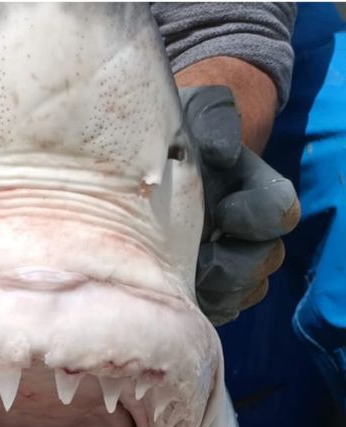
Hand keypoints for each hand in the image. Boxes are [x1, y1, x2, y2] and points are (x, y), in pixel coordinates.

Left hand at [180, 85, 300, 323]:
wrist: (147, 163)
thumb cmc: (177, 134)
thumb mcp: (197, 114)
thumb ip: (216, 123)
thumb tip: (221, 155)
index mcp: (256, 191)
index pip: (280, 213)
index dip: (255, 218)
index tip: (222, 212)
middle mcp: (250, 231)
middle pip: (265, 262)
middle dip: (232, 267)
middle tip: (195, 260)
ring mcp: (229, 262)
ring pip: (244, 292)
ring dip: (215, 292)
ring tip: (179, 279)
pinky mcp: (204, 289)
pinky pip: (218, 312)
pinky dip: (199, 308)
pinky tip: (170, 294)